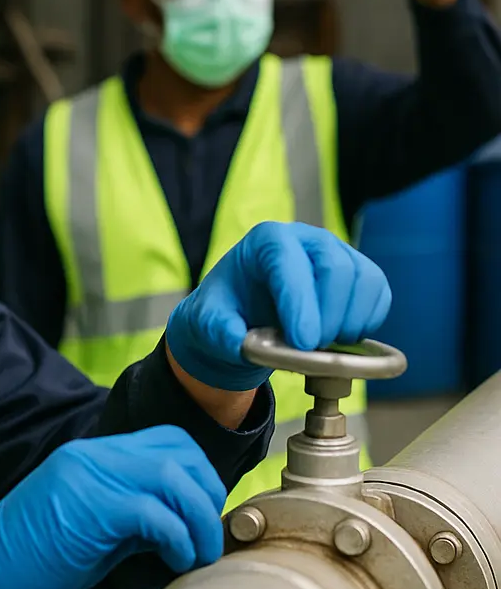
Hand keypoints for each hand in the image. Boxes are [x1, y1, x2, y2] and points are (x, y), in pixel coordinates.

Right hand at [0, 426, 225, 588]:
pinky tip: (174, 561)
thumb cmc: (24, 563)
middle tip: (206, 536)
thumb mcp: (87, 531)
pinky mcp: (85, 509)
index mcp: (89, 456)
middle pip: (178, 449)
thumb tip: (178, 524)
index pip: (166, 441)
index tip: (202, 518)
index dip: (198, 476)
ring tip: (196, 555)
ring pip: (172, 475)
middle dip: (207, 492)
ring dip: (198, 518)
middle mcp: (89, 456)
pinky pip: (153, 512)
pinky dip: (177, 538)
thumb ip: (129, 517)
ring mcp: (86, 477)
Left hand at [165, 222, 391, 391]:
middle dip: (328, 317)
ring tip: (323, 346)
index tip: (302, 343)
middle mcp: (306, 239)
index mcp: (266, 241)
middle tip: (310, 349)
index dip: (300, 303)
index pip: (289, 262)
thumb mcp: (208, 323)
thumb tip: (238, 341)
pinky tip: (340, 339)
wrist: (244, 318)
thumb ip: (219, 331)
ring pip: (365, 281)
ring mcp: (337, 253)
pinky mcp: (359, 274)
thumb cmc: (227, 312)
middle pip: (336, 267)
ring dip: (350, 322)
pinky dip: (366, 322)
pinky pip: (379, 295)